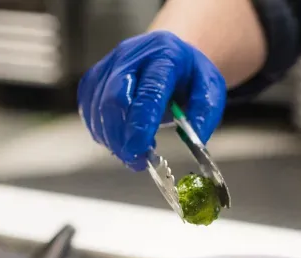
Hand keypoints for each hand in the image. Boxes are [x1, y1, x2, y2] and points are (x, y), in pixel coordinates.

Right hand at [78, 31, 225, 170]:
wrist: (171, 53)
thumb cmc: (190, 74)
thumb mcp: (211, 90)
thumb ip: (204, 115)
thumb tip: (195, 141)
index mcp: (165, 55)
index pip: (148, 90)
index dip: (140, 122)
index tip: (140, 150)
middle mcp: (132, 55)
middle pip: (114, 97)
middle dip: (121, 135)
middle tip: (136, 160)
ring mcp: (109, 65)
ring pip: (98, 106)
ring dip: (112, 138)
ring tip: (132, 155)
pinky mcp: (95, 78)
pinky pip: (89, 109)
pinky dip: (101, 132)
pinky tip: (118, 142)